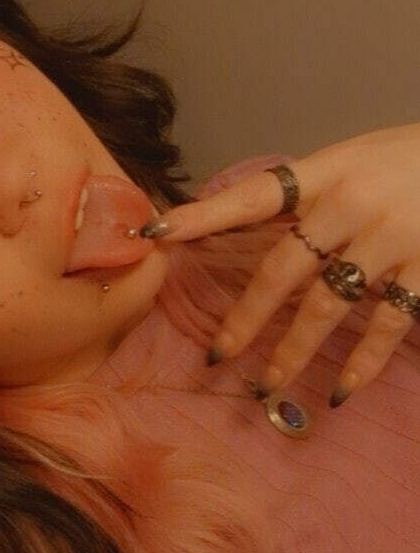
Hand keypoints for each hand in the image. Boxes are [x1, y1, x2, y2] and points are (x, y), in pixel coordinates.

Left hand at [142, 126, 419, 405]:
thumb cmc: (408, 161)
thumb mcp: (353, 162)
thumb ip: (304, 196)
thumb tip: (228, 223)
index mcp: (328, 171)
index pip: (253, 195)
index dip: (203, 214)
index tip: (157, 234)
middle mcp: (352, 202)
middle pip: (283, 266)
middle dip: (247, 317)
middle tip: (218, 357)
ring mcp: (391, 236)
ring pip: (327, 305)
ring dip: (293, 350)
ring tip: (267, 385)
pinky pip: (387, 324)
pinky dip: (362, 362)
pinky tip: (341, 391)